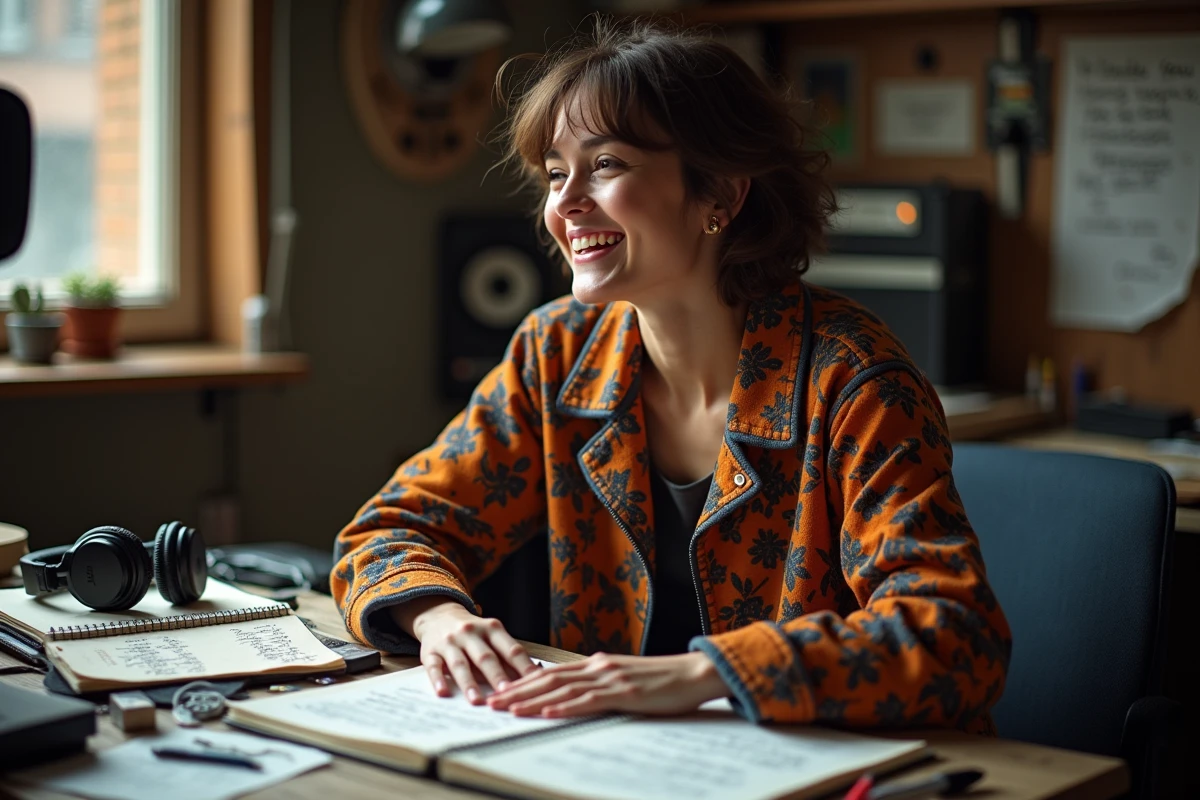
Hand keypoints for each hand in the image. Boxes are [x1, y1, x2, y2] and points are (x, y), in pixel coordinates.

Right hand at [391, 597, 538, 704]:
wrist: (439, 616)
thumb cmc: (474, 634)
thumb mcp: (493, 637)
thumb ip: (509, 656)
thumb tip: (535, 677)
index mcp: (492, 629)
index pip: (511, 649)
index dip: (523, 667)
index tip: (535, 684)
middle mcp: (471, 632)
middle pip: (486, 657)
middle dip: (497, 676)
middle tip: (507, 693)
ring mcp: (449, 641)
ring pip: (460, 663)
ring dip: (469, 683)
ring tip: (477, 701)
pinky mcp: (429, 651)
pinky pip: (434, 666)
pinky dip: (438, 680)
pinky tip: (443, 693)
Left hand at [487, 651, 727, 717]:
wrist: (695, 672)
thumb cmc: (663, 680)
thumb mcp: (626, 678)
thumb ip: (601, 683)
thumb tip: (577, 693)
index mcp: (598, 664)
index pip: (551, 672)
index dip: (522, 682)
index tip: (500, 691)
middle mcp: (599, 667)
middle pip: (548, 678)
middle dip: (516, 691)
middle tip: (489, 701)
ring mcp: (610, 679)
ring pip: (561, 689)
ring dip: (530, 699)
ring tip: (507, 709)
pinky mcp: (624, 693)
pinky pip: (588, 701)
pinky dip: (563, 707)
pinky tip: (546, 712)